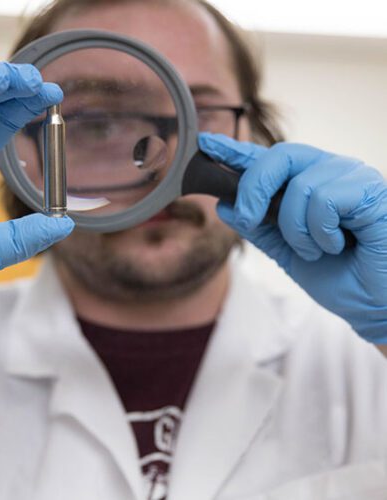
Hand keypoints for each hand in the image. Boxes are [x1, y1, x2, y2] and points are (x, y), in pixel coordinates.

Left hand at [199, 133, 386, 342]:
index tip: (207, 144)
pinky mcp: (369, 189)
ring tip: (316, 250)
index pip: (267, 160)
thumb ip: (258, 228)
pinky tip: (338, 244)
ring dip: (296, 230)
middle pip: (278, 156)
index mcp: (307, 184)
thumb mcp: (286, 252)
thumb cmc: (339, 275)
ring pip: (299, 186)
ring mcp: (351, 177)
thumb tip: (225, 205)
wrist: (374, 304)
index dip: (237, 151)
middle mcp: (328, 172)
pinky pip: (323, 199)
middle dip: (254, 189)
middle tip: (250, 218)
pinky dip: (320, 231)